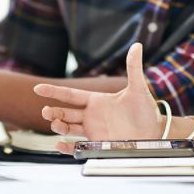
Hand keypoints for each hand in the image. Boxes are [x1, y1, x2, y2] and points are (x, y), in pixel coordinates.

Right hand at [33, 43, 162, 152]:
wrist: (154, 133)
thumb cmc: (146, 110)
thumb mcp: (139, 88)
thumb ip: (134, 67)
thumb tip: (137, 45)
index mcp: (96, 100)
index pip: (70, 95)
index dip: (54, 91)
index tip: (38, 88)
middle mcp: (91, 115)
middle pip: (65, 112)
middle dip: (53, 112)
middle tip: (45, 111)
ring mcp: (93, 131)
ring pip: (68, 128)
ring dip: (58, 126)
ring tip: (53, 124)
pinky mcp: (98, 145)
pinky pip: (77, 147)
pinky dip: (67, 147)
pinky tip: (59, 145)